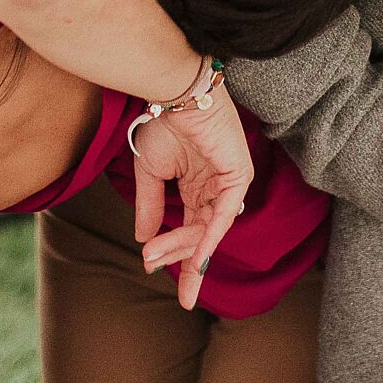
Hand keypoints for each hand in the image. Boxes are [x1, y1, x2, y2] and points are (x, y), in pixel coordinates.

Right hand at [129, 84, 253, 310]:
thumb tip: (144, 240)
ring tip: (153, 254)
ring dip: (182, 246)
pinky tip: (197, 258)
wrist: (175, 95)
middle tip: (149, 262)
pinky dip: (210, 238)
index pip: (191, 232)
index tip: (167, 286)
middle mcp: (215, 190)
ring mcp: (229, 184)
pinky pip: (225, 214)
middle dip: (176, 255)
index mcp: (197, 188)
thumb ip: (149, 207)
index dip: (180, 258)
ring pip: (208, 229)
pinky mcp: (238, 176)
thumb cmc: (164, 124)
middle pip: (200, 236)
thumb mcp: (149, 172)